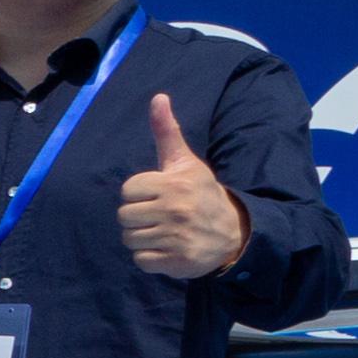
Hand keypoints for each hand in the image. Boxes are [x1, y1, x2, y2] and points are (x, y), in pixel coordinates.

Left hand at [117, 93, 248, 277]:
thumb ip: (167, 132)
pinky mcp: (176, 261)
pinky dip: (150, 258)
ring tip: (163, 231)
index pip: (127, 191)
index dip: (138, 194)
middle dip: (137, 217)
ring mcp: (176, 237)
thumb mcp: (185, 162)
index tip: (158, 195)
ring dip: (142, 238)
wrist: (233, 232)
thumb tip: (158, 97)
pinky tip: (167, 247)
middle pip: (124, 216)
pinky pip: (141, 261)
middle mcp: (175, 210)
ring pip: (130, 239)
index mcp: (173, 184)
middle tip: (159, 215)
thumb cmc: (201, 193)